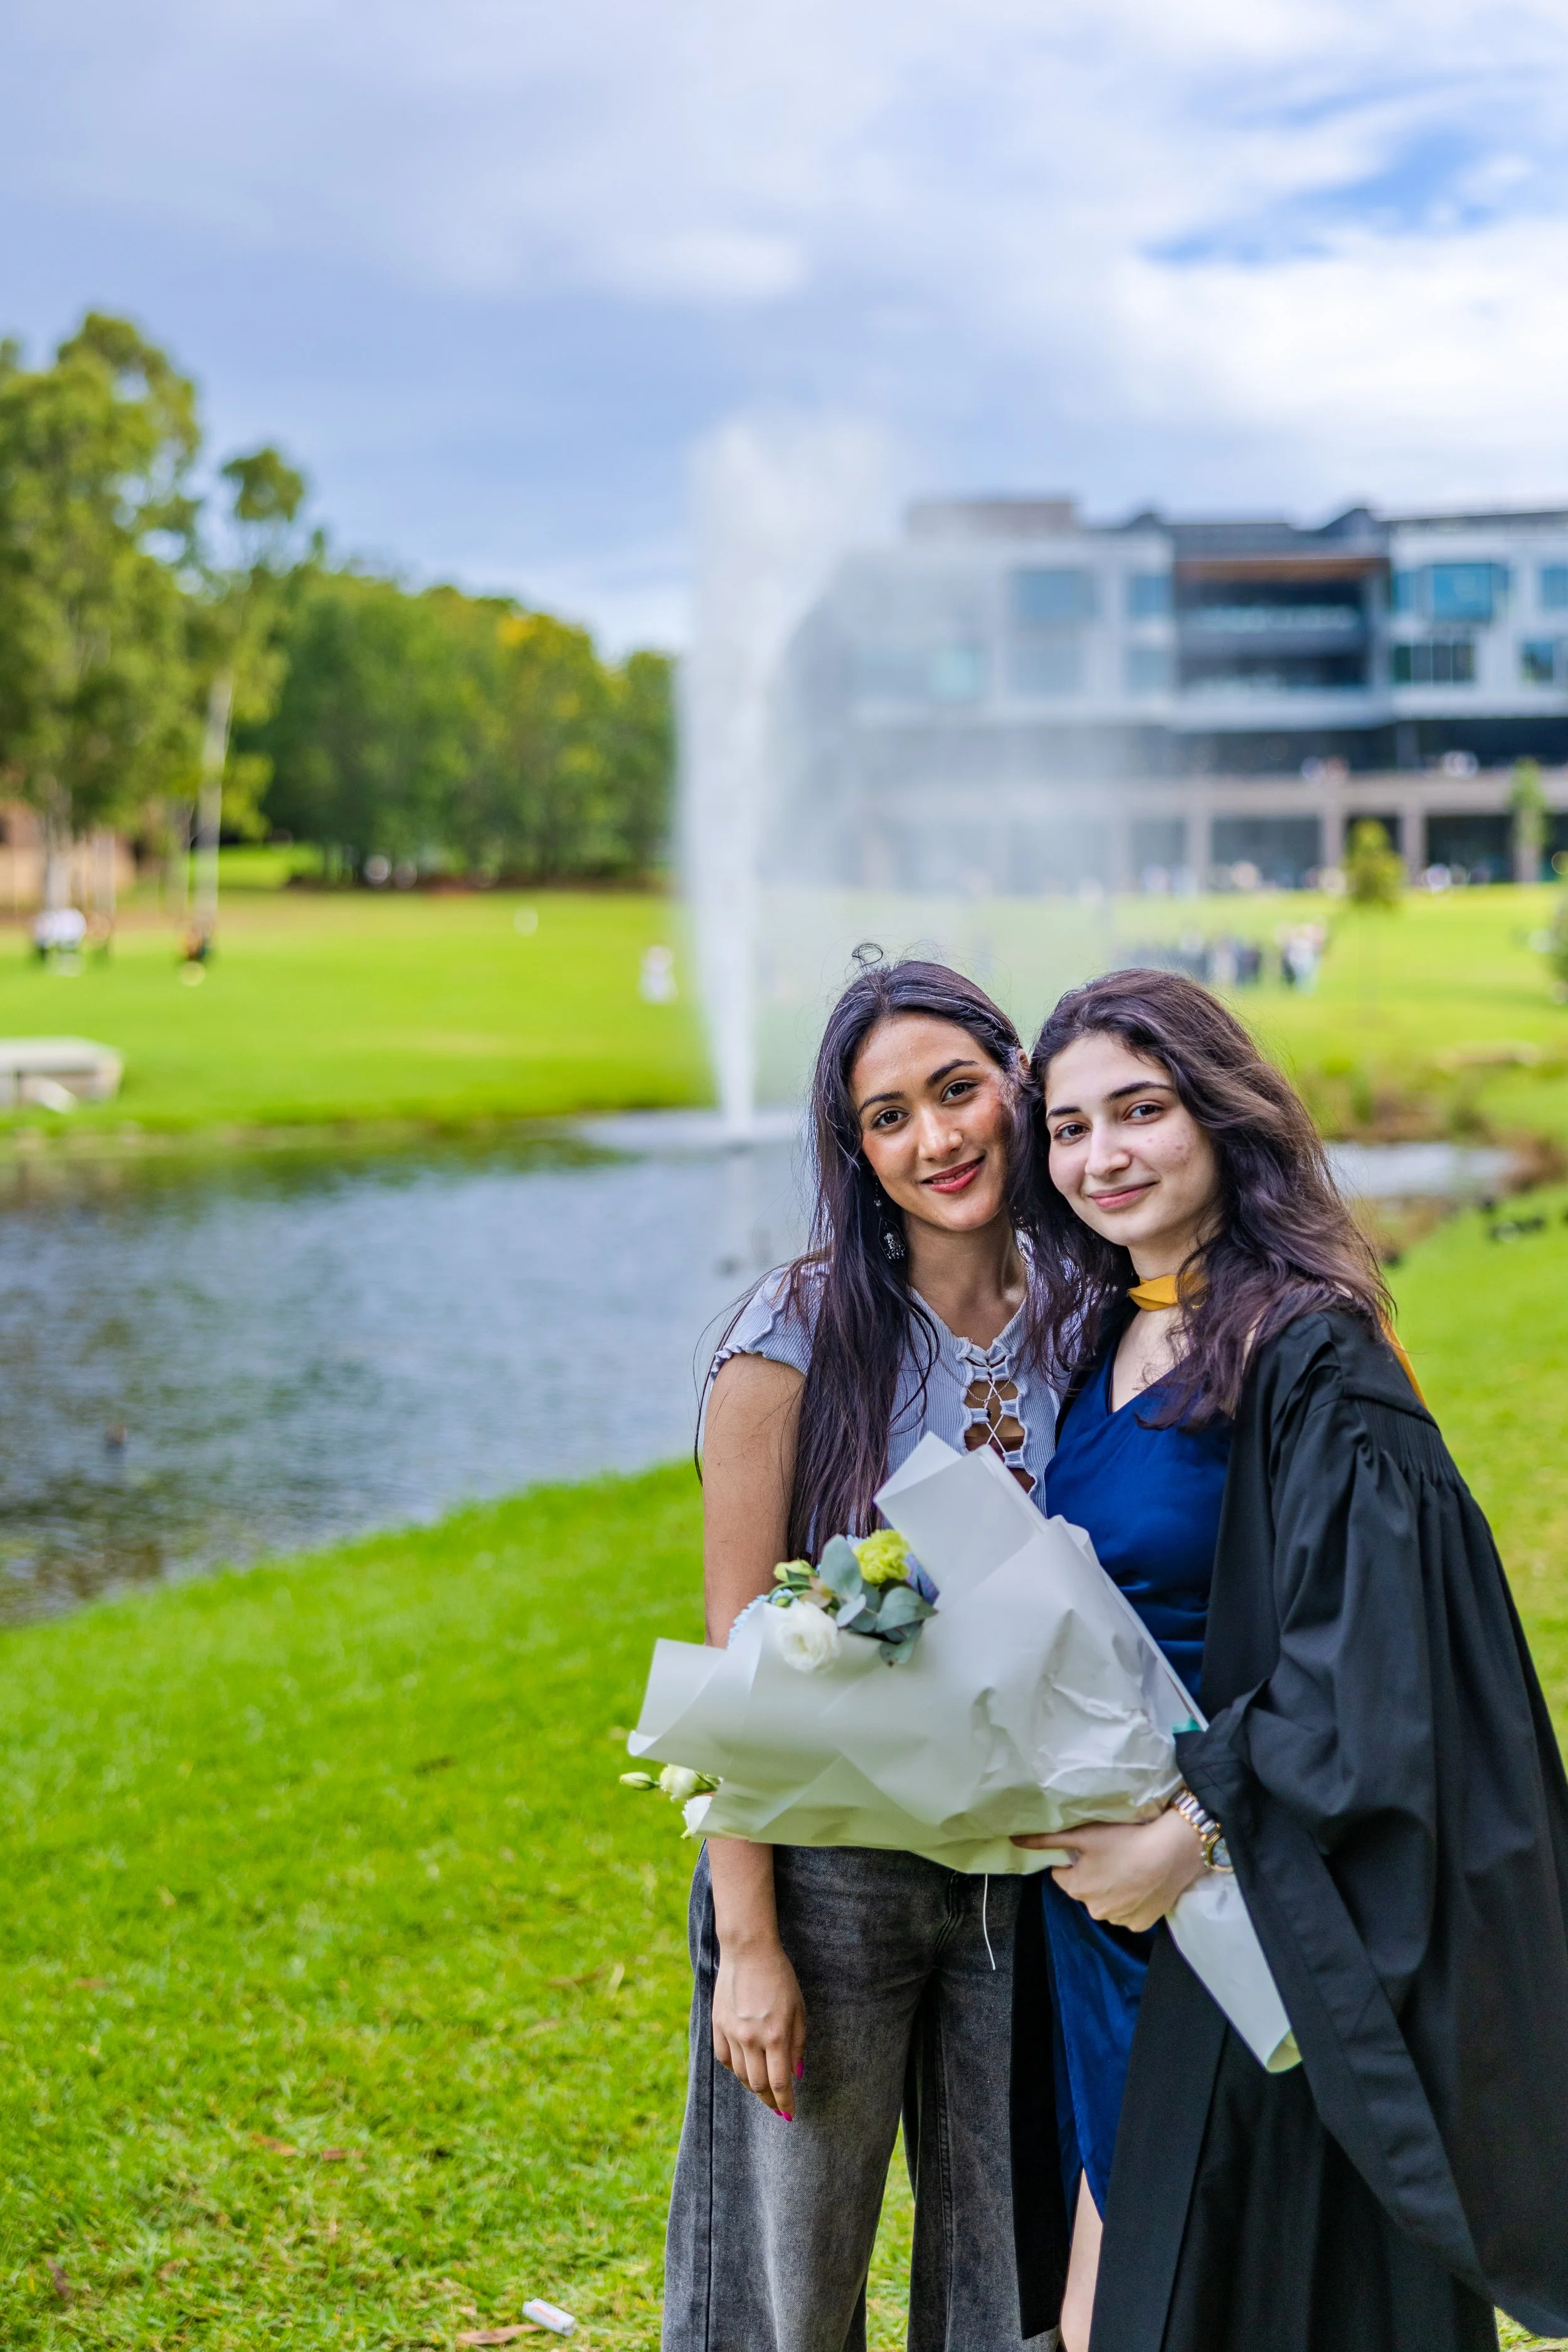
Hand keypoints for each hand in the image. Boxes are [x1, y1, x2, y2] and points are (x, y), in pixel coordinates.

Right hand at [712, 1937, 806, 2118]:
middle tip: (778, 2106)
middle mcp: (752, 2039)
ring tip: (763, 2088)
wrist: (748, 1951)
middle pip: (758, 2085)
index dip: (786, 2103)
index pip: (780, 2083)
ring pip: (740, 2075)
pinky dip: (735, 2068)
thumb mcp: (798, 2009)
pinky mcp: (718, 2025)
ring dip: (752, 2086)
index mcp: (776, 2036)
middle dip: (770, 2100)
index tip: (790, 2114)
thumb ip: (798, 2044)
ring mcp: (732, 2033)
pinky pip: (724, 2058)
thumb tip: (796, 2073)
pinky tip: (744, 2067)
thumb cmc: (780, 1977)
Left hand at [1012, 1808, 1205, 1932]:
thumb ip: (1046, 1840)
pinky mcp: (1141, 1924)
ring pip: (1107, 1903)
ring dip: (1112, 1889)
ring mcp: (1120, 1920)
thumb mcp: (1083, 1835)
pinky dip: (1132, 1901)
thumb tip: (1014, 1840)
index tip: (1091, 1850)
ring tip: (1129, 1868)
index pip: (1063, 1875)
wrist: (1172, 1853)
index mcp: (1077, 1889)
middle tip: (1112, 1856)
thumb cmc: (1124, 1840)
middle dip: (1093, 1876)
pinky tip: (1141, 1884)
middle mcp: (1095, 1910)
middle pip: (1085, 1891)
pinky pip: (1129, 1912)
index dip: (1074, 1861)